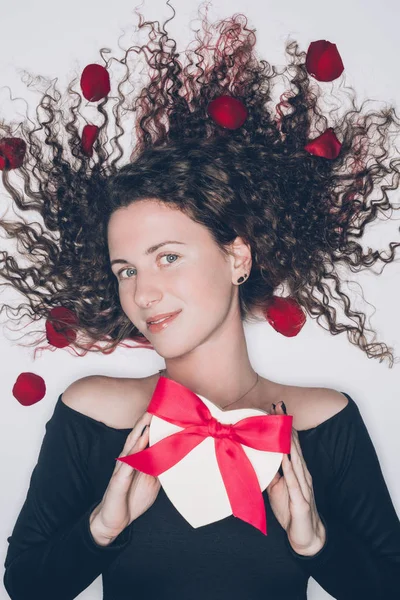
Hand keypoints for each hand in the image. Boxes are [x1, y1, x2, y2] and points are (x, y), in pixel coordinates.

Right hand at [90, 411, 160, 540]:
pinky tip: (138, 446)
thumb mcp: (151, 482)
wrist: (114, 520)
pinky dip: (133, 454)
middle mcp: (128, 460)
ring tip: (147, 419)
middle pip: (137, 436)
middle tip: (156, 405)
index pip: (144, 438)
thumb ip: (159, 467)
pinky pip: (127, 465)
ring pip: (131, 446)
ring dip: (139, 432)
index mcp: (135, 460)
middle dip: (145, 421)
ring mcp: (122, 469)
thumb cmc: (131, 498)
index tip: (163, 411)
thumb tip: (174, 457)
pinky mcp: (118, 481)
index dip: (152, 425)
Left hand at [266, 401, 325, 555]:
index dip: (283, 425)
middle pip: (294, 445)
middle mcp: (301, 474)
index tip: (275, 407)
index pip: (290, 443)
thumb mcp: (277, 487)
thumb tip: (258, 457)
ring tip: (282, 423)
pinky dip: (289, 467)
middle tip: (278, 405)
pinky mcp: (300, 500)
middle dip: (286, 425)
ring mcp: (303, 485)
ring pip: (295, 459)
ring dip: (289, 441)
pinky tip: (285, 456)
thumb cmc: (290, 509)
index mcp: (296, 470)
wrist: (305, 535)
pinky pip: (294, 481)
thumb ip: (271, 471)